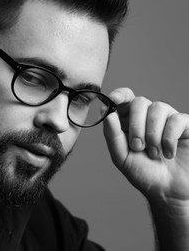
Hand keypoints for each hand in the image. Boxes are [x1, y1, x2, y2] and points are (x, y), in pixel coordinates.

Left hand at [103, 87, 188, 202]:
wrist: (168, 191)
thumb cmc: (143, 173)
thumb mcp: (121, 156)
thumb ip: (112, 135)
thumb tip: (106, 112)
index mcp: (129, 121)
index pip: (125, 98)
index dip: (119, 95)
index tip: (113, 100)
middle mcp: (148, 116)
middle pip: (139, 102)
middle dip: (136, 126)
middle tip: (138, 147)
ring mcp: (168, 119)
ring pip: (158, 108)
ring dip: (152, 134)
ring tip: (154, 154)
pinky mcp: (186, 125)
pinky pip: (176, 119)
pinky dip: (169, 138)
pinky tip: (168, 153)